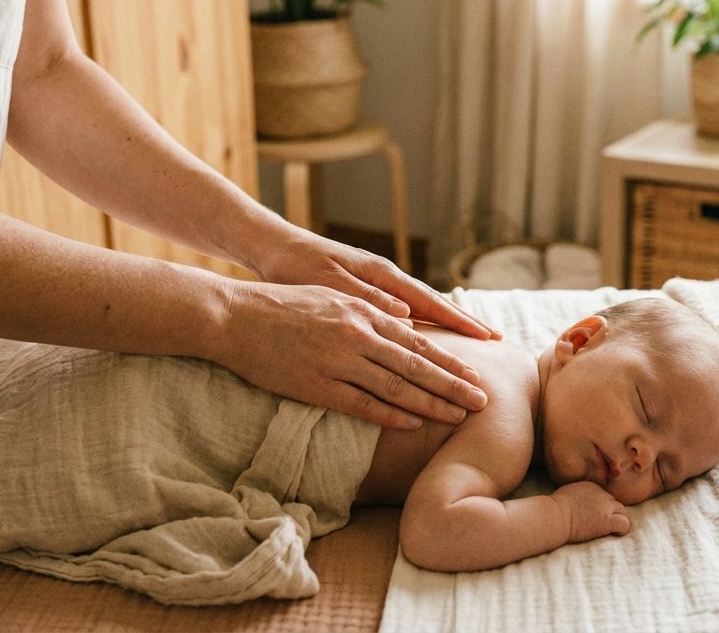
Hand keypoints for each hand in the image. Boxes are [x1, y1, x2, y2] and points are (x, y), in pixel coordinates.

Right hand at [214, 278, 487, 429]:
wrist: (234, 317)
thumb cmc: (282, 304)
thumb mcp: (332, 296)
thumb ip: (370, 310)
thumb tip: (406, 321)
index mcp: (363, 312)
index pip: (418, 340)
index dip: (450, 359)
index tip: (476, 372)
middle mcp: (357, 335)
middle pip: (416, 366)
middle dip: (454, 385)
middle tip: (483, 400)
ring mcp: (338, 362)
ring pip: (396, 387)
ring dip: (431, 404)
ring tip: (459, 416)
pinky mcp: (317, 386)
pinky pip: (362, 404)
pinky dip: (390, 414)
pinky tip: (413, 422)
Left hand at [251, 230, 500, 341]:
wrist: (274, 249)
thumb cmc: (297, 268)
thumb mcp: (329, 285)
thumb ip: (366, 298)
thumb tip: (406, 312)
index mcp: (380, 276)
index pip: (430, 302)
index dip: (459, 322)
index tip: (486, 337)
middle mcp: (386, 280)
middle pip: (434, 305)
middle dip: (465, 324)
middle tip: (497, 341)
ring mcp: (379, 285)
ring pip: (423, 308)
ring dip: (449, 325)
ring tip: (476, 340)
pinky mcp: (367, 292)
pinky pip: (406, 311)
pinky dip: (425, 324)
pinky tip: (433, 336)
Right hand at [551, 481, 630, 543]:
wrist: (554, 516)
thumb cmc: (553, 509)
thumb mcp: (567, 494)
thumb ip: (577, 496)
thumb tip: (577, 503)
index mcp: (591, 486)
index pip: (604, 496)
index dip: (600, 507)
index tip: (592, 516)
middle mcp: (601, 494)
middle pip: (614, 503)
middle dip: (610, 513)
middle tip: (601, 524)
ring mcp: (605, 507)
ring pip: (623, 512)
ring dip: (618, 520)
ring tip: (609, 530)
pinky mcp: (607, 521)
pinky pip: (624, 524)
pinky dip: (621, 529)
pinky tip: (613, 533)